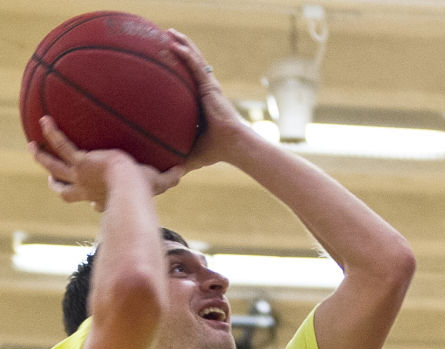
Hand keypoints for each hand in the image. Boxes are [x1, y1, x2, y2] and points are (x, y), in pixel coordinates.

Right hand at [29, 118, 180, 206]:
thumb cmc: (145, 189)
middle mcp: (89, 191)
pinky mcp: (80, 164)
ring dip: (44, 159)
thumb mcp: (158, 182)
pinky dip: (53, 133)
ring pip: (55, 169)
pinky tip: (45, 119)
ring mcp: (82, 178)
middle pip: (67, 192)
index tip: (94, 204)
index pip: (96, 203)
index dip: (94, 203)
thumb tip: (184, 171)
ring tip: (33, 147)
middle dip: (58, 186)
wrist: (131, 185)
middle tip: (51, 181)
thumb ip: (170, 177)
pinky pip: (63, 146)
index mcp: (105, 199)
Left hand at [165, 30, 251, 167]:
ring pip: (194, 59)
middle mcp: (206, 91)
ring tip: (170, 32)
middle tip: (166, 38)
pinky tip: (174, 43)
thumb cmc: (217, 151)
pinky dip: (186, 54)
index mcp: (203, 103)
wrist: (234, 146)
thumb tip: (163, 172)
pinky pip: (196, 66)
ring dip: (182, 44)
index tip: (166, 60)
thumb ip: (178, 157)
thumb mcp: (192, 153)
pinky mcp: (211, 87)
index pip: (189, 81)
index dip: (180, 68)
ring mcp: (209, 87)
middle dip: (181, 49)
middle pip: (192, 65)